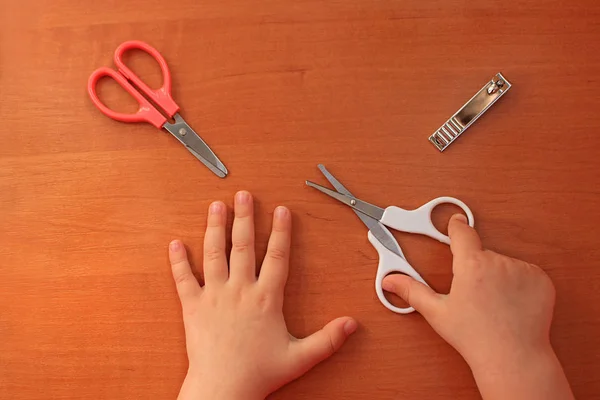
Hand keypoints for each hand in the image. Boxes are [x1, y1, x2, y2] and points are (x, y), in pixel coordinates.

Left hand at [169, 191, 356, 399]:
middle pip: (243, 246)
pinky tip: (175, 243)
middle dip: (244, 218)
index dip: (281, 231)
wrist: (223, 389)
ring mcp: (214, 295)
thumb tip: (352, 325)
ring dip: (215, 228)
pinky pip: (183, 279)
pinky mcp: (193, 307)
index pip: (277, 256)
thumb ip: (327, 339)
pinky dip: (178, 261)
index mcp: (265, 298)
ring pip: (213, 254)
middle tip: (243, 195)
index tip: (282, 210)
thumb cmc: (259, 373)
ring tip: (216, 206)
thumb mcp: (300, 357)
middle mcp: (239, 290)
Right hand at [382, 214, 572, 399]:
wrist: (512, 358)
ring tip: (493, 304)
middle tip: (473, 294)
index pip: (462, 232)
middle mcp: (498, 261)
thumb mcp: (437, 313)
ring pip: (504, 264)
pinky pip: (525, 273)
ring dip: (498, 277)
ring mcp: (522, 269)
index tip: (455, 223)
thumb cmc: (475, 338)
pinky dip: (519, 285)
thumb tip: (390, 281)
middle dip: (477, 268)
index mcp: (471, 264)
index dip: (456, 227)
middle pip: (482, 254)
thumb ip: (412, 291)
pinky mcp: (540, 280)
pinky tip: (511, 305)